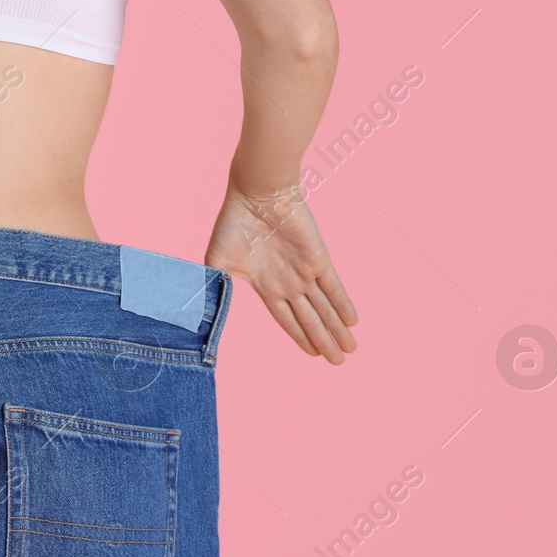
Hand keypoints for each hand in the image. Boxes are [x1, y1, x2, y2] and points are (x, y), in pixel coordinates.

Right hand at [204, 182, 358, 364]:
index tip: (313, 354)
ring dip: (337, 330)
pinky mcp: (317, 259)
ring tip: (350, 350)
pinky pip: (333, 287)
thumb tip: (203, 319)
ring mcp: (303, 272)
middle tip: (339, 362)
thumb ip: (215, 290)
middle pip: (310, 319)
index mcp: (266, 284)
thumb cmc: (232, 224)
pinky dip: (343, 304)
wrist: (254, 194)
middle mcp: (288, 282)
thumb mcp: (216, 263)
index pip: (287, 319)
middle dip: (324, 341)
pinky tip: (353, 322)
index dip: (300, 337)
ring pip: (324, 308)